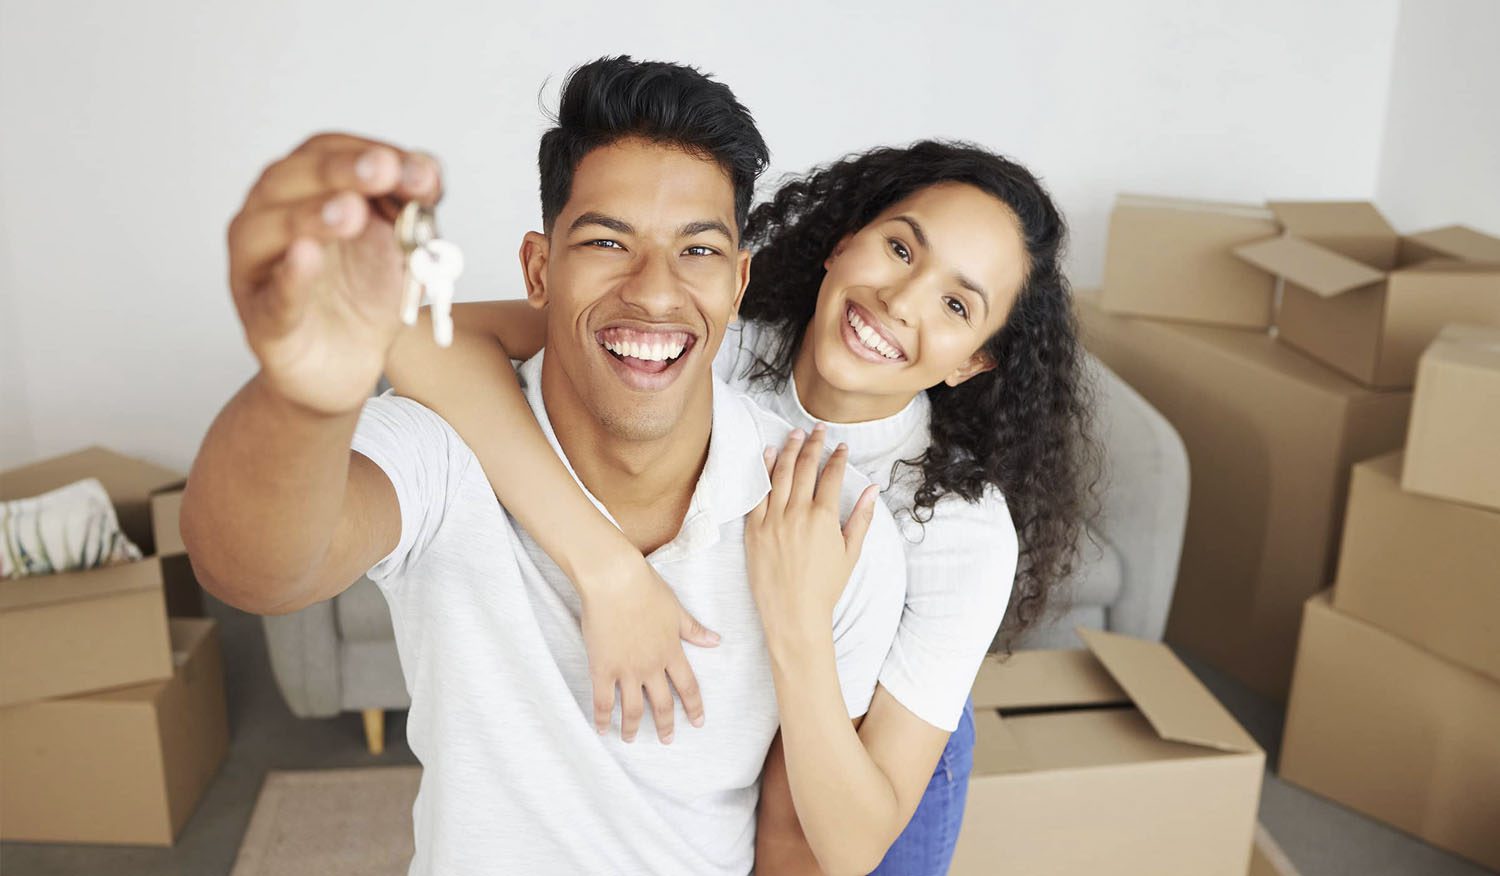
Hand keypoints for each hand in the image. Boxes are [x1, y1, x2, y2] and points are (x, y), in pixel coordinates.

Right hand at [226, 132, 444, 415]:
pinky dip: (290, 276)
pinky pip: (273, 295)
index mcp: (302, 192)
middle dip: (340, 172)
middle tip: (381, 172)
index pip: (324, 152)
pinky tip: (306, 256)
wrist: (346, 366)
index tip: (417, 171)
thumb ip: (412, 207)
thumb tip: (427, 172)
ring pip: (267, 229)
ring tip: (351, 213)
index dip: (369, 152)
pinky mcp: (264, 320)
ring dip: (311, 215)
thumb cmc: (363, 294)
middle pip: (290, 179)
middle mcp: (268, 219)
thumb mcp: (399, 242)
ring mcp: (259, 269)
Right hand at [576, 549, 720, 743]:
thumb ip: (694, 630)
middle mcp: (651, 666)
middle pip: (662, 704)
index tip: (698, 722)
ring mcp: (626, 670)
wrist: (614, 580)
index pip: (689, 687)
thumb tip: (717, 641)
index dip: (694, 707)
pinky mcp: (602, 668)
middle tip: (666, 740)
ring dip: (633, 727)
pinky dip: (603, 718)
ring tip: (630, 738)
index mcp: (672, 651)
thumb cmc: (646, 588)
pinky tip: (601, 729)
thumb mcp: (676, 609)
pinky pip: (603, 701)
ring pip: (633, 709)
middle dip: (666, 725)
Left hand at [745, 425, 878, 646]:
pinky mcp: (754, 529)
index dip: (837, 457)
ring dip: (788, 450)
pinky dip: (763, 471)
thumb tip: (872, 489)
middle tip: (817, 430)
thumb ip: (860, 517)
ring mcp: (772, 519)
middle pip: (805, 468)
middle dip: (813, 444)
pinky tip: (768, 455)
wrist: (793, 614)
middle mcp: (797, 513)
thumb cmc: (825, 587)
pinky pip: (757, 493)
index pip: (831, 476)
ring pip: (780, 474)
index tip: (841, 446)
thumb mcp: (850, 553)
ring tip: (794, 434)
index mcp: (823, 518)